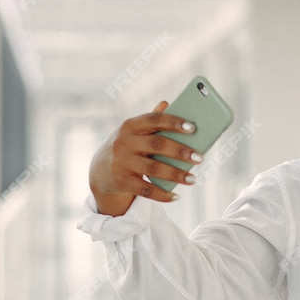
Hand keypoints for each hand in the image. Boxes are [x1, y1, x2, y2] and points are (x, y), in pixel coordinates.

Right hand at [89, 100, 200, 215]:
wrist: (100, 171)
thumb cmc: (127, 147)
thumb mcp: (134, 132)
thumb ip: (151, 120)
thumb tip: (167, 103)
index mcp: (130, 126)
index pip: (154, 120)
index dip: (174, 123)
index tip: (193, 128)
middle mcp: (124, 142)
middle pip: (157, 145)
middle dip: (180, 152)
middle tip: (199, 158)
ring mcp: (122, 162)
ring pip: (154, 169)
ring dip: (176, 175)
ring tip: (193, 179)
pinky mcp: (122, 182)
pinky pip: (146, 189)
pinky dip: (162, 195)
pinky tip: (176, 196)